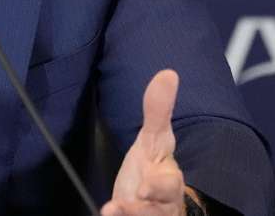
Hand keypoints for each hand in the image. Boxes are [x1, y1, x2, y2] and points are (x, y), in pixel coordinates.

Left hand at [102, 70, 187, 215]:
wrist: (150, 200)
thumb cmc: (153, 168)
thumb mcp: (153, 139)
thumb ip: (157, 111)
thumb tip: (168, 73)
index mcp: (168, 180)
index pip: (169, 185)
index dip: (159, 187)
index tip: (144, 187)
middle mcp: (162, 204)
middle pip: (159, 211)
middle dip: (145, 210)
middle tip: (130, 202)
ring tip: (112, 209)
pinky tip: (105, 213)